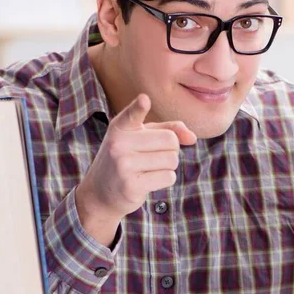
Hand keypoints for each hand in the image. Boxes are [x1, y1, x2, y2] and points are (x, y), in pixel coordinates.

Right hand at [75, 94, 196, 244]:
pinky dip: (165, 179)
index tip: (144, 99)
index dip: (139, 107)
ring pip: (172, 160)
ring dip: (168, 166)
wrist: (100, 194)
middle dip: (171, 149)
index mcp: (120, 128)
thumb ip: (169, 130)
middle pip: (171, 140)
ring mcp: (123, 165)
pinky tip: (147, 181)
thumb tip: (192, 138)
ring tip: (148, 169)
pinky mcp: (131, 185)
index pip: (132, 114)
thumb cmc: (128, 160)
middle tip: (152, 156)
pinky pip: (168, 177)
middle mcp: (119, 144)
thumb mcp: (142, 138)